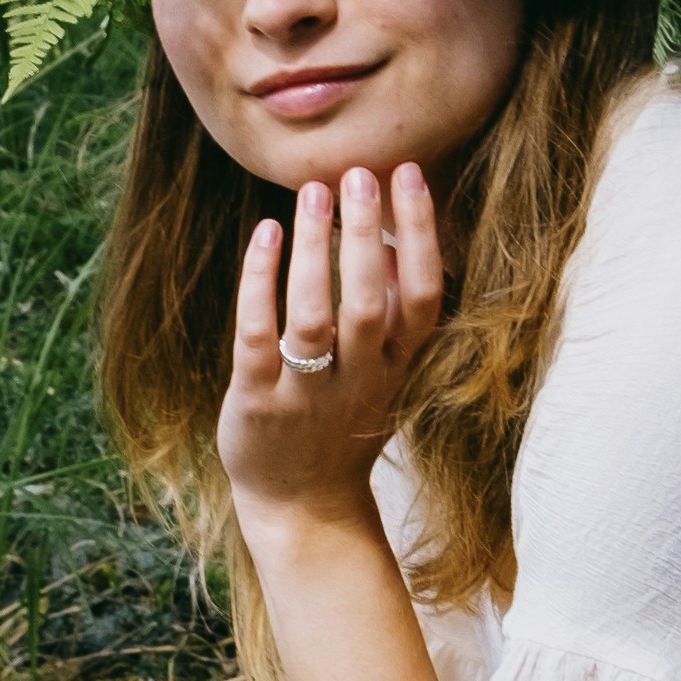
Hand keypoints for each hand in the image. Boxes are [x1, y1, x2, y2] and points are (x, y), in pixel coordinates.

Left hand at [215, 159, 445, 531]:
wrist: (303, 508)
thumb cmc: (342, 424)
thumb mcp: (383, 374)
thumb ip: (391, 316)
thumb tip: (389, 241)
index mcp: (396, 367)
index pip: (422, 296)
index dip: (420, 235)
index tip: (410, 176)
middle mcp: (358, 380)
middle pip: (368, 302)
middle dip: (366, 234)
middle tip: (359, 173)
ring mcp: (307, 393)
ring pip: (314, 317)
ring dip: (314, 251)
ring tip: (312, 192)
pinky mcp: (258, 401)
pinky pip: (259, 336)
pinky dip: (261, 283)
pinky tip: (265, 235)